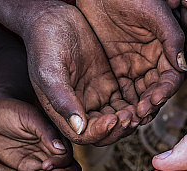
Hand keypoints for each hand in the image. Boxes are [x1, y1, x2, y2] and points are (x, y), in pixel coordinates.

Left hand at [0, 95, 80, 170]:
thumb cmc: (11, 110)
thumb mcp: (30, 117)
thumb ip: (46, 133)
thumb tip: (62, 150)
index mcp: (58, 138)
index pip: (68, 156)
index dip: (62, 164)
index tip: (47, 165)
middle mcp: (53, 152)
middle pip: (69, 170)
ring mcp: (42, 162)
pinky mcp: (29, 170)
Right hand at [20, 2, 135, 144]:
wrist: (52, 18)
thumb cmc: (44, 43)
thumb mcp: (50, 71)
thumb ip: (62, 99)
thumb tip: (78, 127)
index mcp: (62, 112)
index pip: (84, 135)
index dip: (100, 132)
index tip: (113, 119)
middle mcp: (79, 109)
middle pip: (103, 133)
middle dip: (118, 129)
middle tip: (131, 117)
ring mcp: (95, 98)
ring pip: (115, 120)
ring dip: (128, 120)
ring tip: (139, 110)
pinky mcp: (107, 85)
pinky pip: (123, 102)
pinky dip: (133, 105)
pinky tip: (142, 100)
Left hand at [77, 0, 186, 120]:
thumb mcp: (155, 12)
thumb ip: (172, 37)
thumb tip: (184, 66)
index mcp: (167, 48)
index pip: (171, 77)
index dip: (165, 90)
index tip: (155, 99)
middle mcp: (154, 60)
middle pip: (157, 90)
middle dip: (150, 104)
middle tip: (140, 114)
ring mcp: (135, 66)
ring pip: (141, 94)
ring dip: (138, 108)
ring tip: (130, 117)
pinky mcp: (117, 68)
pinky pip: (123, 90)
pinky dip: (123, 103)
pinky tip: (119, 112)